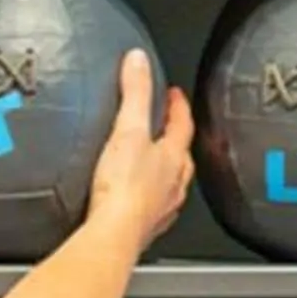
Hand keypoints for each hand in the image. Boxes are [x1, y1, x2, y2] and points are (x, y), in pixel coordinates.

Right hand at [83, 50, 194, 254]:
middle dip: (175, 139)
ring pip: (172, 184)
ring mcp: (162, 209)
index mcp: (174, 157)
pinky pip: (155, 209)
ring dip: (166, 172)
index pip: (183, 123)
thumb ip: (135, 93)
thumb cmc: (124, 191)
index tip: (174, 94)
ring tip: (153, 164)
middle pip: (181, 155)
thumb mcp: (129, 130)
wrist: (114, 236)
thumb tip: (138, 61)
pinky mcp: (145, 230)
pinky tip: (137, 202)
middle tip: (167, 128)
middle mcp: (174, 184)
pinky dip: (150, 200)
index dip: (178, 106)